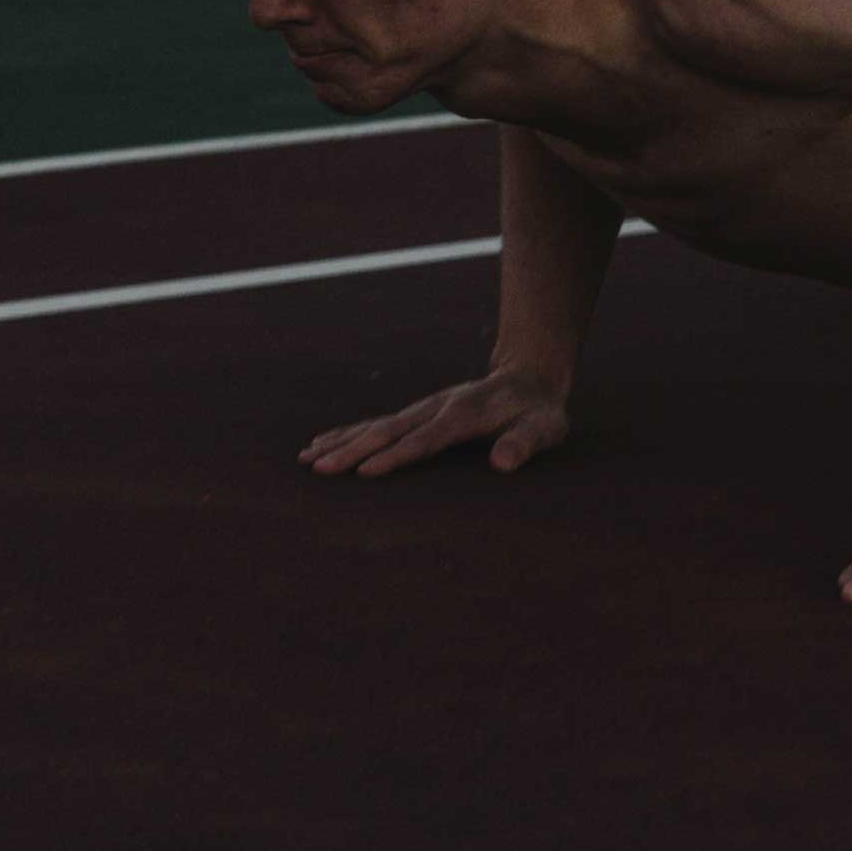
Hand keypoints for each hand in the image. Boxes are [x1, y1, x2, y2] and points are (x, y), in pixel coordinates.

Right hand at [299, 367, 569, 478]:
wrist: (528, 379)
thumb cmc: (538, 412)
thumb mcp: (544, 428)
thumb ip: (525, 443)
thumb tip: (503, 463)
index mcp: (465, 413)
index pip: (426, 438)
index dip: (397, 455)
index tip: (366, 471)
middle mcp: (437, 407)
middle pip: (390, 430)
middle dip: (354, 450)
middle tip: (319, 468)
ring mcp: (424, 408)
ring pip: (377, 425)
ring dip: (343, 441)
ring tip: (307, 458)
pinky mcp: (418, 413)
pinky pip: (378, 423)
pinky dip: (349, 433)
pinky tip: (321, 443)